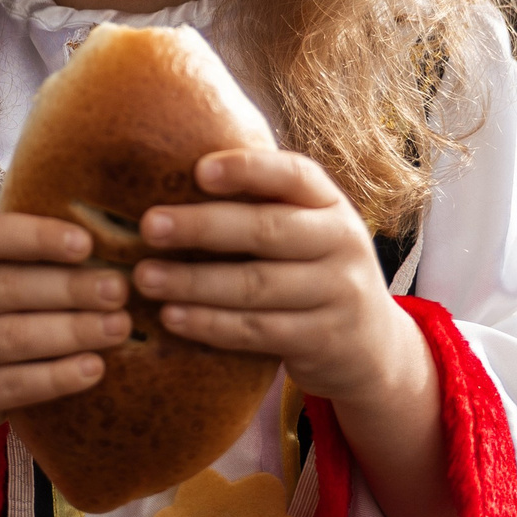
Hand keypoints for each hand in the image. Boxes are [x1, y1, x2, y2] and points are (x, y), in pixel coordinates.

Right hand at [0, 213, 125, 515]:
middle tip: (119, 290)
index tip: (86, 244)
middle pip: (5, 288)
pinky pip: (13, 385)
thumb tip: (105, 245)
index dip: (37, 237)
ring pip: (12, 338)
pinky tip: (93, 368)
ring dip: (72, 331)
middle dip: (70, 288)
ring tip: (118, 328)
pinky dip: (58, 377)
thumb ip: (26, 260)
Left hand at [135, 150, 453, 516]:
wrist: (371, 347)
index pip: (294, 175)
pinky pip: (256, 331)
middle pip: (268, 230)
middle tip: (148, 226)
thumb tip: (174, 177)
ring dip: (194, 282)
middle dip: (202, 227)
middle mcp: (343, 243)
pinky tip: (171, 317)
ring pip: (256, 286)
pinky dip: (209, 324)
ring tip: (144, 277)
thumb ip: (263, 207)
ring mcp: (338, 294)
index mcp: (332, 204)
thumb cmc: (314, 273)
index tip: (198, 170)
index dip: (248, 169)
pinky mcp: (323, 340)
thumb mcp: (308, 231)